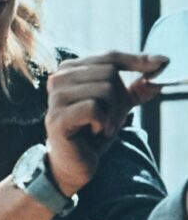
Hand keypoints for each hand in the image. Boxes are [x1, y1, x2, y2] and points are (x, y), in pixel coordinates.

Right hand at [43, 50, 167, 196]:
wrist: (74, 162)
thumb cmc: (93, 131)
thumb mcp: (117, 106)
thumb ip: (134, 90)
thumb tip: (157, 72)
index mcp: (70, 69)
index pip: (110, 56)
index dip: (137, 60)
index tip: (162, 62)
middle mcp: (58, 78)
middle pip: (110, 73)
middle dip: (120, 98)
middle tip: (112, 119)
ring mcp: (55, 98)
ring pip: (104, 89)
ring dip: (113, 114)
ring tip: (103, 127)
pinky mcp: (57, 118)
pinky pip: (94, 109)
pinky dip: (103, 123)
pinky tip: (95, 132)